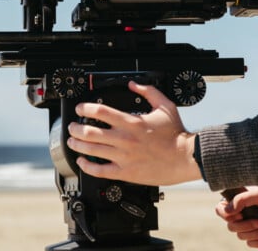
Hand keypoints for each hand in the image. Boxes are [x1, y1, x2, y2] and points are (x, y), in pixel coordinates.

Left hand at [66, 81, 201, 185]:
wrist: (184, 157)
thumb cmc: (176, 134)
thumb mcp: (165, 106)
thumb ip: (148, 92)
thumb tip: (134, 85)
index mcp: (132, 123)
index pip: (101, 112)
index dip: (86, 108)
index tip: (81, 108)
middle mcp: (124, 139)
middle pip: (91, 132)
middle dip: (76, 128)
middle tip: (72, 126)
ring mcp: (123, 157)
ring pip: (92, 150)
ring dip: (77, 145)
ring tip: (72, 141)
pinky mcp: (126, 172)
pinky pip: (100, 171)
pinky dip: (87, 166)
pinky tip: (82, 161)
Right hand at [215, 186, 257, 248]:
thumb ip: (243, 199)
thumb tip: (227, 209)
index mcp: (240, 201)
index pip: (221, 209)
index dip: (226, 214)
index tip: (241, 213)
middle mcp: (243, 214)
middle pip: (230, 226)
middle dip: (245, 226)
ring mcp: (250, 226)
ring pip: (240, 236)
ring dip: (254, 234)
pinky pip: (250, 244)